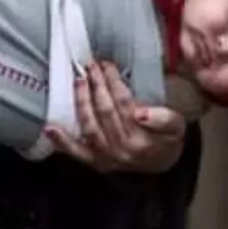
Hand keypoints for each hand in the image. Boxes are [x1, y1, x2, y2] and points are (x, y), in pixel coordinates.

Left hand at [46, 62, 187, 174]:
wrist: (162, 164)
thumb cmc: (168, 139)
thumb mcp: (177, 127)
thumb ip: (163, 118)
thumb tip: (140, 113)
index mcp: (143, 139)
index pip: (124, 104)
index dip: (114, 82)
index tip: (107, 64)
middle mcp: (122, 150)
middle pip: (105, 112)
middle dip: (97, 86)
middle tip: (91, 65)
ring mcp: (107, 158)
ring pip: (89, 127)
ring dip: (81, 103)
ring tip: (79, 81)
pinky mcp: (95, 163)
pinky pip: (77, 152)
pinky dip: (62, 141)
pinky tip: (50, 128)